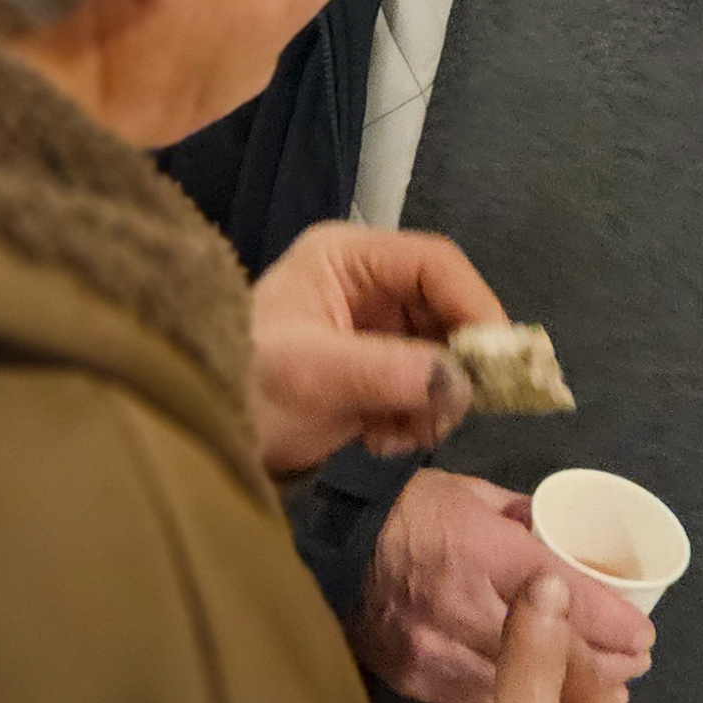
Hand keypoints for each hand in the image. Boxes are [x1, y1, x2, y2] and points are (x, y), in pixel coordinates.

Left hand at [248, 224, 502, 477]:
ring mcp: (374, 332)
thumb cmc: (242, 390)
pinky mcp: (377, 375)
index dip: (475, 305)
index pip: (434, 263)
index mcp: (347, 258)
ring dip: (434, 403)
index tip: (498, 359)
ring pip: (445, 358)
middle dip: (455, 366)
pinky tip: (378, 439)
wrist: (204, 444)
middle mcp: (367, 286)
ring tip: (395, 434)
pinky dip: (416, 421)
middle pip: (448, 311)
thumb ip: (386, 371)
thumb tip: (461, 381)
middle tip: (451, 413)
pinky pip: (427, 391)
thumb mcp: (309, 375)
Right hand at [352, 469, 655, 702]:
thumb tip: (562, 537)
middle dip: (604, 662)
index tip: (644, 634)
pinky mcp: (413, 680)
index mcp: (483, 552)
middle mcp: (463, 606)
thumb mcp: (471, 494)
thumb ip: (521, 519)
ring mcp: (436, 651)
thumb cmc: (406, 510)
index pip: (564, 593)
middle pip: (551, 648)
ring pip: (518, 688)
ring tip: (609, 696)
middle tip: (638, 665)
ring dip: (568, 694)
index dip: (612, 619)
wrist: (325, 546)